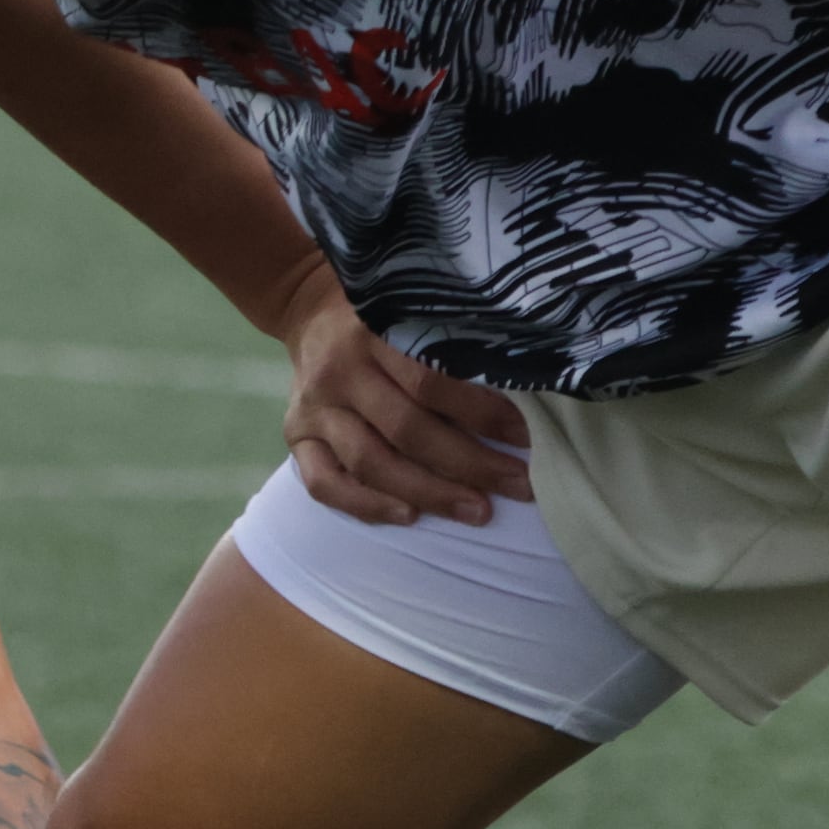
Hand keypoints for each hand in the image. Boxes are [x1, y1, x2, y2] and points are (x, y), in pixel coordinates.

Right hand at [274, 266, 529, 525]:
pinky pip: (324, 484)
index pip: (432, 383)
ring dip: (430, 493)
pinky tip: (408, 516)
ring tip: (478, 511)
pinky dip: (366, 505)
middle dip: (470, 464)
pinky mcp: (296, 437)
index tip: (528, 438)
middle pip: (407, 430)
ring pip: (371, 462)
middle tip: (519, 486)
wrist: (310, 311)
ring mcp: (314, 408)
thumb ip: (454, 342)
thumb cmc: (386, 317)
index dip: (484, 415)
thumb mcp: (415, 311)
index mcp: (373, 333)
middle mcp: (339, 372)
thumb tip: (531, 389)